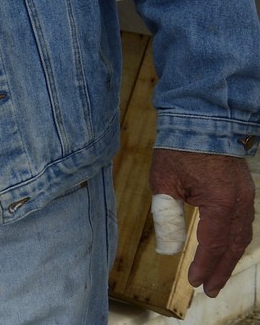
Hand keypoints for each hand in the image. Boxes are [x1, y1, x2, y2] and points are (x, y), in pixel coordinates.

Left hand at [150, 147, 255, 295]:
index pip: (212, 244)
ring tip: (217, 276)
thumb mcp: (164, 182)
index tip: (193, 282)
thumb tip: (167, 249)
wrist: (202, 120)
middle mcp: (240, 204)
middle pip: (232, 246)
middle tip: (209, 290)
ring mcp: (246, 197)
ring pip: (241, 236)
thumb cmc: (180, 149)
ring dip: (229, 258)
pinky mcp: (244, 191)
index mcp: (221, 204)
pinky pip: (243, 223)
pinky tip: (225, 249)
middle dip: (221, 270)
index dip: (203, 265)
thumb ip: (167, 217)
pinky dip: (234, 240)